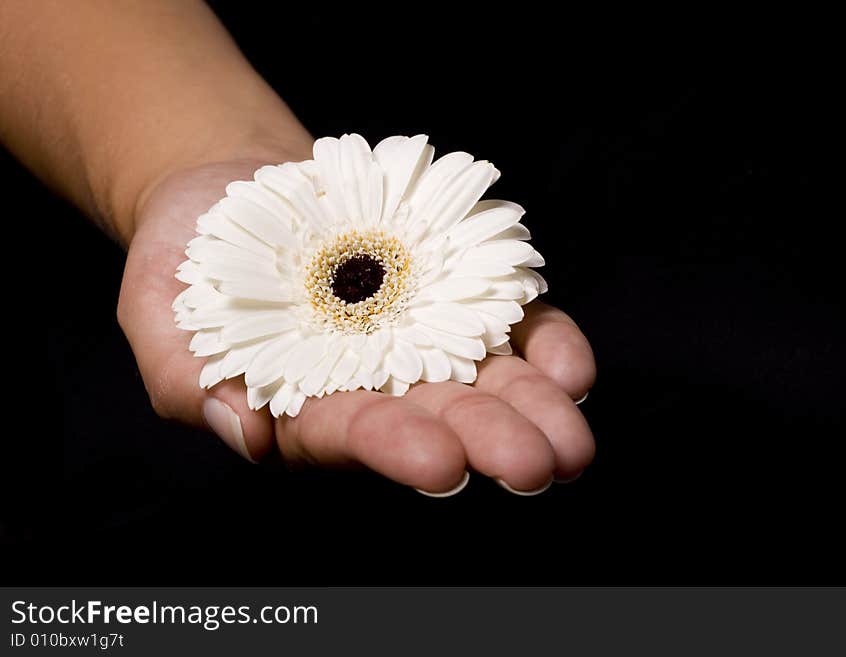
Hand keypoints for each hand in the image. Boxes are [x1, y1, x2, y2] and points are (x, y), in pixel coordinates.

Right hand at [118, 156, 595, 494]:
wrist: (236, 195)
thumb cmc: (188, 266)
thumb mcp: (161, 320)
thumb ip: (190, 382)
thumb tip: (245, 436)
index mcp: (310, 408)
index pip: (354, 435)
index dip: (396, 448)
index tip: (441, 463)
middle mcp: (379, 385)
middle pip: (441, 417)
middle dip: (490, 440)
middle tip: (538, 464)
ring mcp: (425, 338)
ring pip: (489, 379)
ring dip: (535, 405)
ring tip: (572, 431)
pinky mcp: (455, 291)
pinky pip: (512, 321)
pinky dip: (544, 343)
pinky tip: (571, 367)